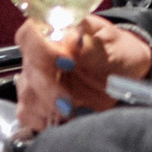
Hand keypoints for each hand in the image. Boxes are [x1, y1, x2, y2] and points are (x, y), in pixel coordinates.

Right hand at [15, 14, 151, 136]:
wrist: (126, 71)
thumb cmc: (118, 52)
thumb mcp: (113, 47)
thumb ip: (91, 47)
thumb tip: (72, 40)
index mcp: (57, 30)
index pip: (31, 34)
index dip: (41, 50)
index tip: (67, 64)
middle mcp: (41, 52)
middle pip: (29, 69)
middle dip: (48, 90)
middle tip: (69, 104)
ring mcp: (37, 76)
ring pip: (26, 92)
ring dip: (45, 107)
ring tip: (69, 113)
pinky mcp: (39, 98)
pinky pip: (26, 111)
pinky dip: (39, 120)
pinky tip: (57, 121)